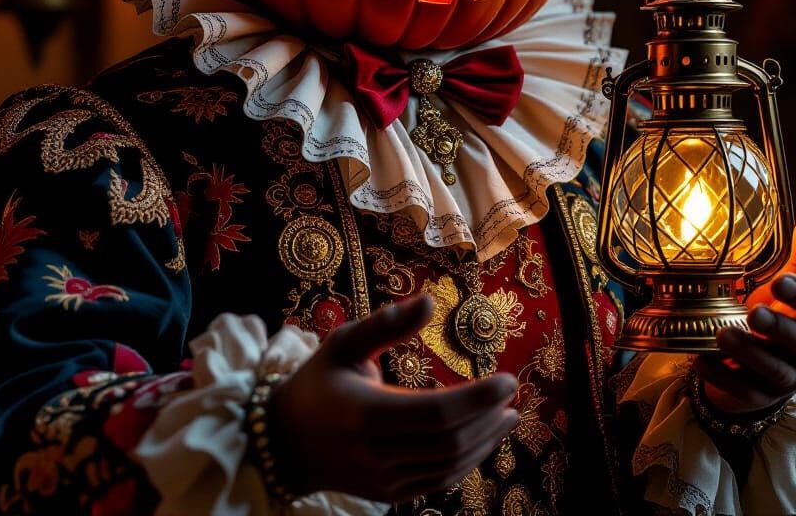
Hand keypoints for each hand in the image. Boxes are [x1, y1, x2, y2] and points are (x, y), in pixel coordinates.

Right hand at [270, 294, 518, 501]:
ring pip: (447, 467)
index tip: (508, 380)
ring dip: (484, 442)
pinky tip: (482, 440)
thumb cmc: (319, 382)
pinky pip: (437, 481)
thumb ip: (386, 324)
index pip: (434, 413)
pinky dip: (465, 462)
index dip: (476, 399)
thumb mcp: (344, 343)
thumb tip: (430, 300)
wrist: (284, 442)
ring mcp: (381, 480)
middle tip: (511, 396)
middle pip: (447, 442)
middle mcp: (373, 453)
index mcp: (363, 413)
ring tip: (506, 416)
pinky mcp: (388, 495)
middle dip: (487, 419)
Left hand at [694, 205, 795, 414]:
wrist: (753, 360)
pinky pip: (744, 391)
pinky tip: (701, 359)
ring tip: (723, 333)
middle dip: (782, 329)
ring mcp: (786, 378)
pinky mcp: (758, 397)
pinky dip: (722, 376)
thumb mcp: (788, 279)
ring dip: (750, 353)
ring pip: (777, 371)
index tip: (785, 280)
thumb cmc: (778, 310)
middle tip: (755, 312)